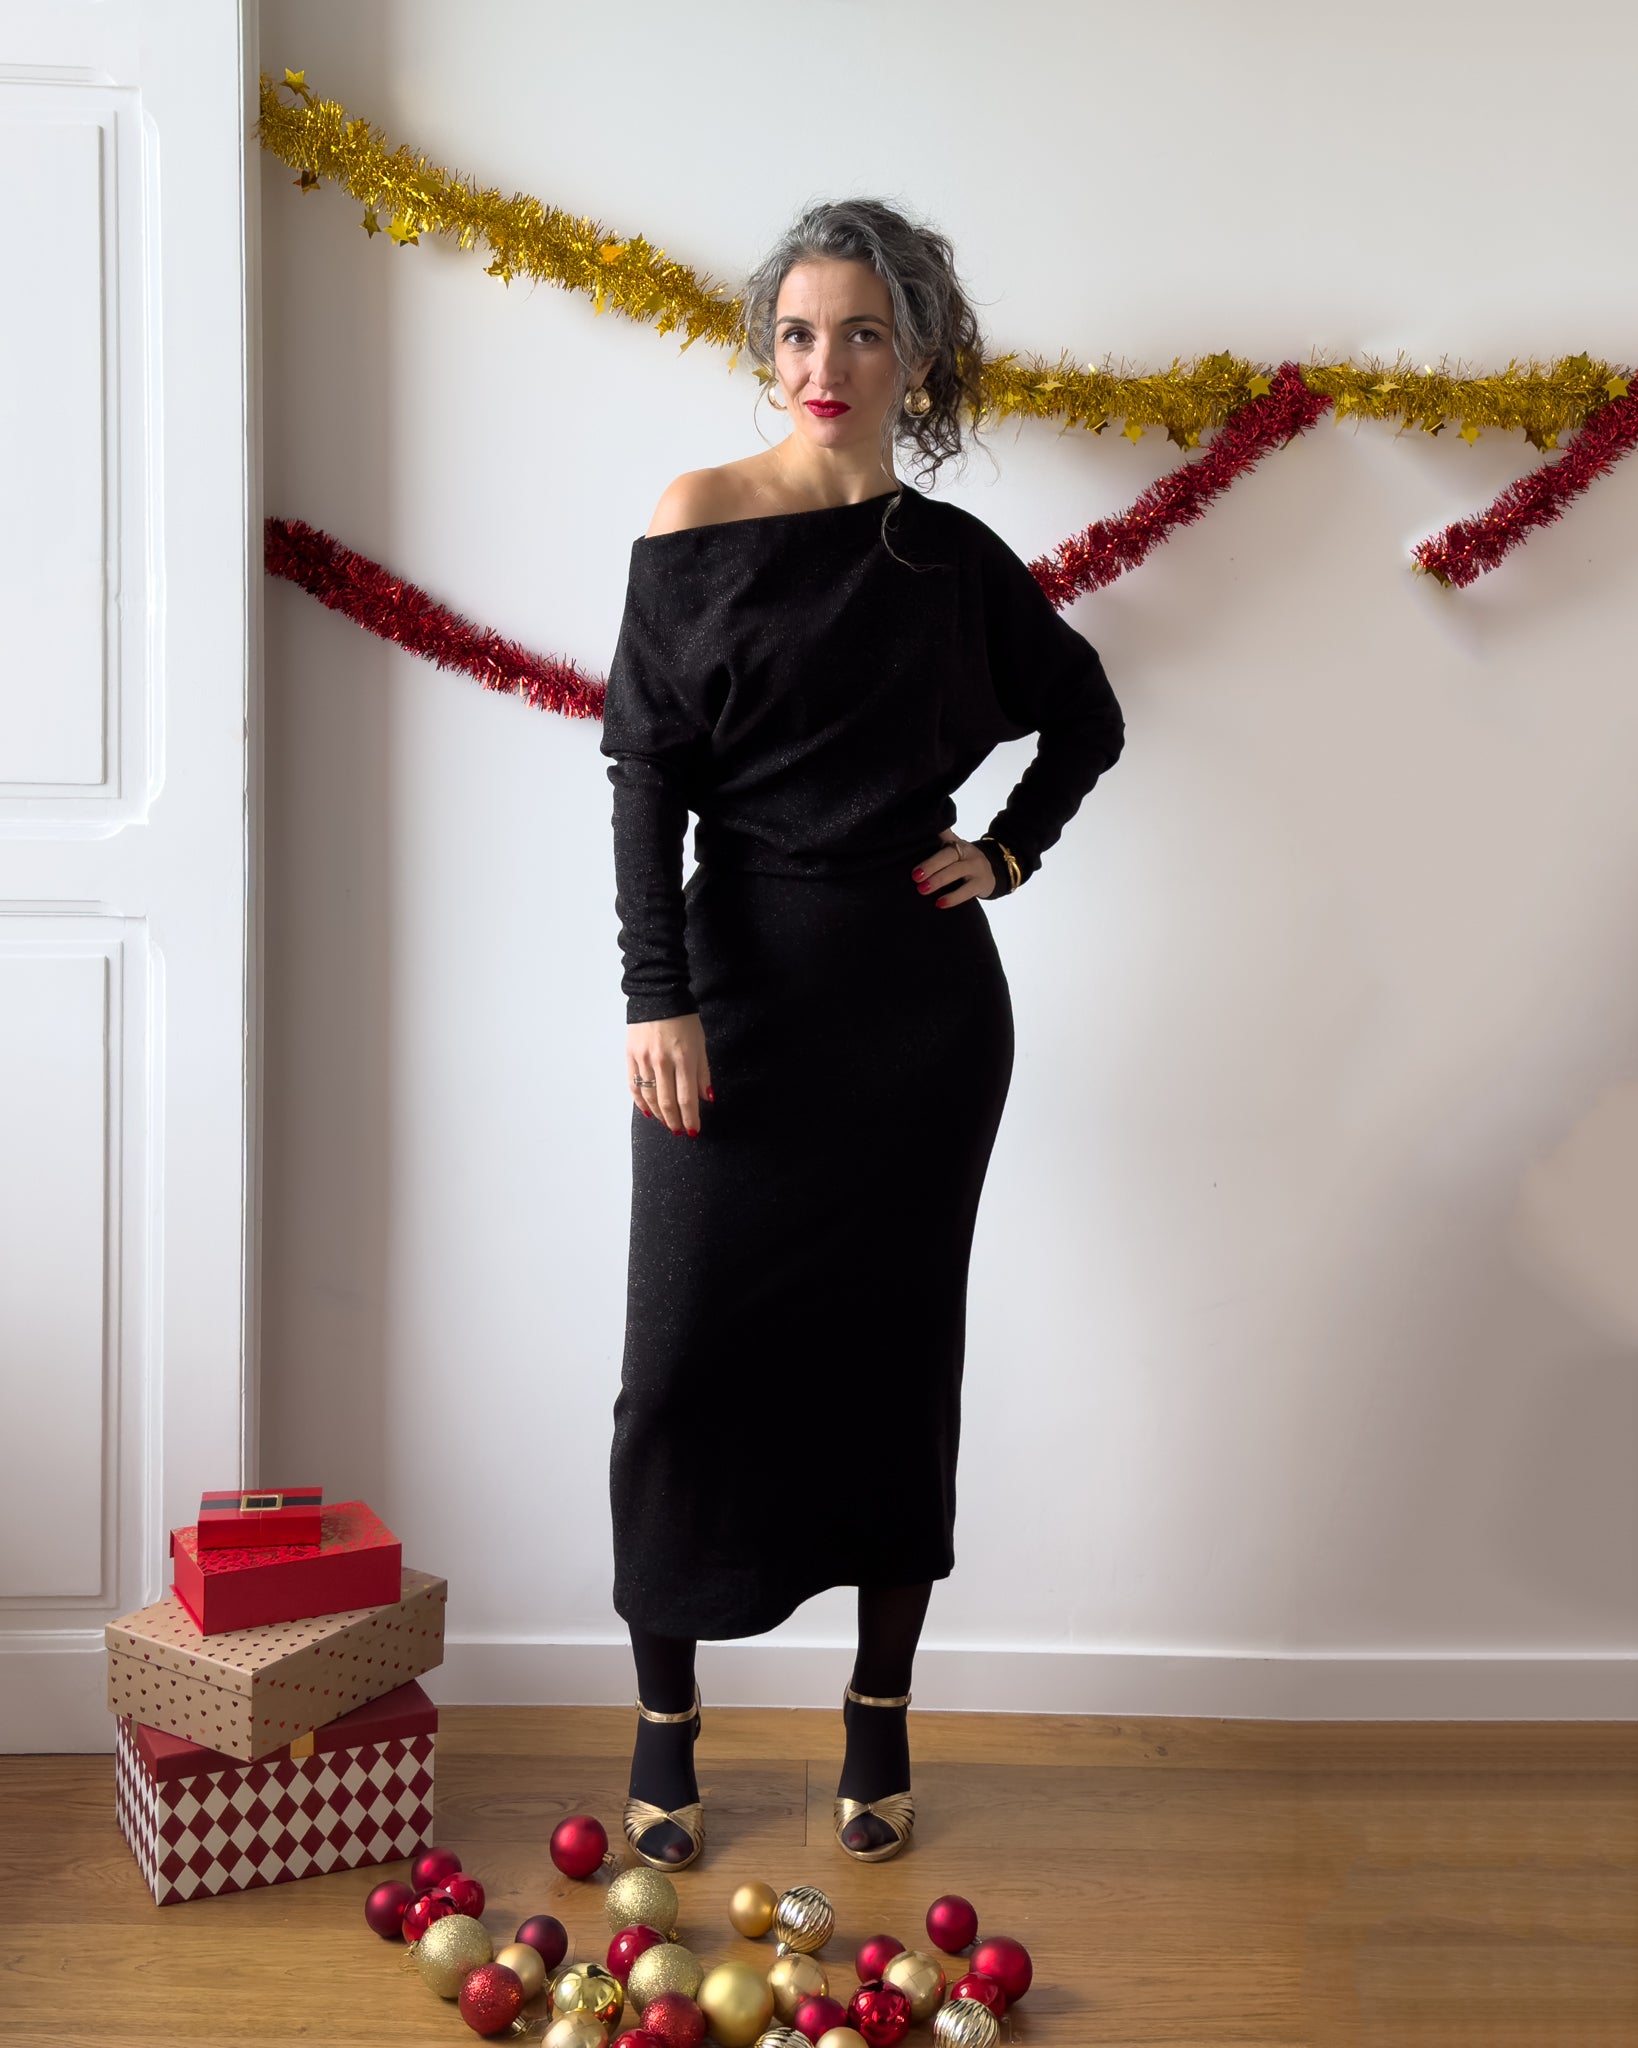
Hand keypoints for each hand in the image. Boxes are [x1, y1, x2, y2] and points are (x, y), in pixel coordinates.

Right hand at [627, 1012, 712, 1134]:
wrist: (657, 996)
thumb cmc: (683, 1019)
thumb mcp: (700, 1043)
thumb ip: (702, 1073)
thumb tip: (706, 1098)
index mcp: (684, 1058)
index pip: (687, 1097)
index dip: (690, 1117)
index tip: (693, 1130)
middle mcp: (663, 1061)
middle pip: (667, 1101)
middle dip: (674, 1121)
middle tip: (679, 1131)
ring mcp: (644, 1059)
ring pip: (649, 1097)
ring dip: (658, 1115)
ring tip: (666, 1123)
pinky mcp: (631, 1056)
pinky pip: (634, 1086)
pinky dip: (640, 1102)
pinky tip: (648, 1112)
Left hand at [911, 828, 996, 907]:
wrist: (991, 874)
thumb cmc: (962, 863)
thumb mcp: (953, 851)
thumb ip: (937, 845)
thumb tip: (913, 840)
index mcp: (957, 842)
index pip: (944, 833)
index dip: (934, 833)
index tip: (919, 833)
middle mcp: (967, 851)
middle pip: (949, 854)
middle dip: (931, 864)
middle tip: (915, 876)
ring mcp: (977, 867)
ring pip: (957, 871)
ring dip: (939, 880)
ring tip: (922, 890)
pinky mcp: (982, 883)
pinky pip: (967, 891)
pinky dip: (953, 898)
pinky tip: (939, 903)